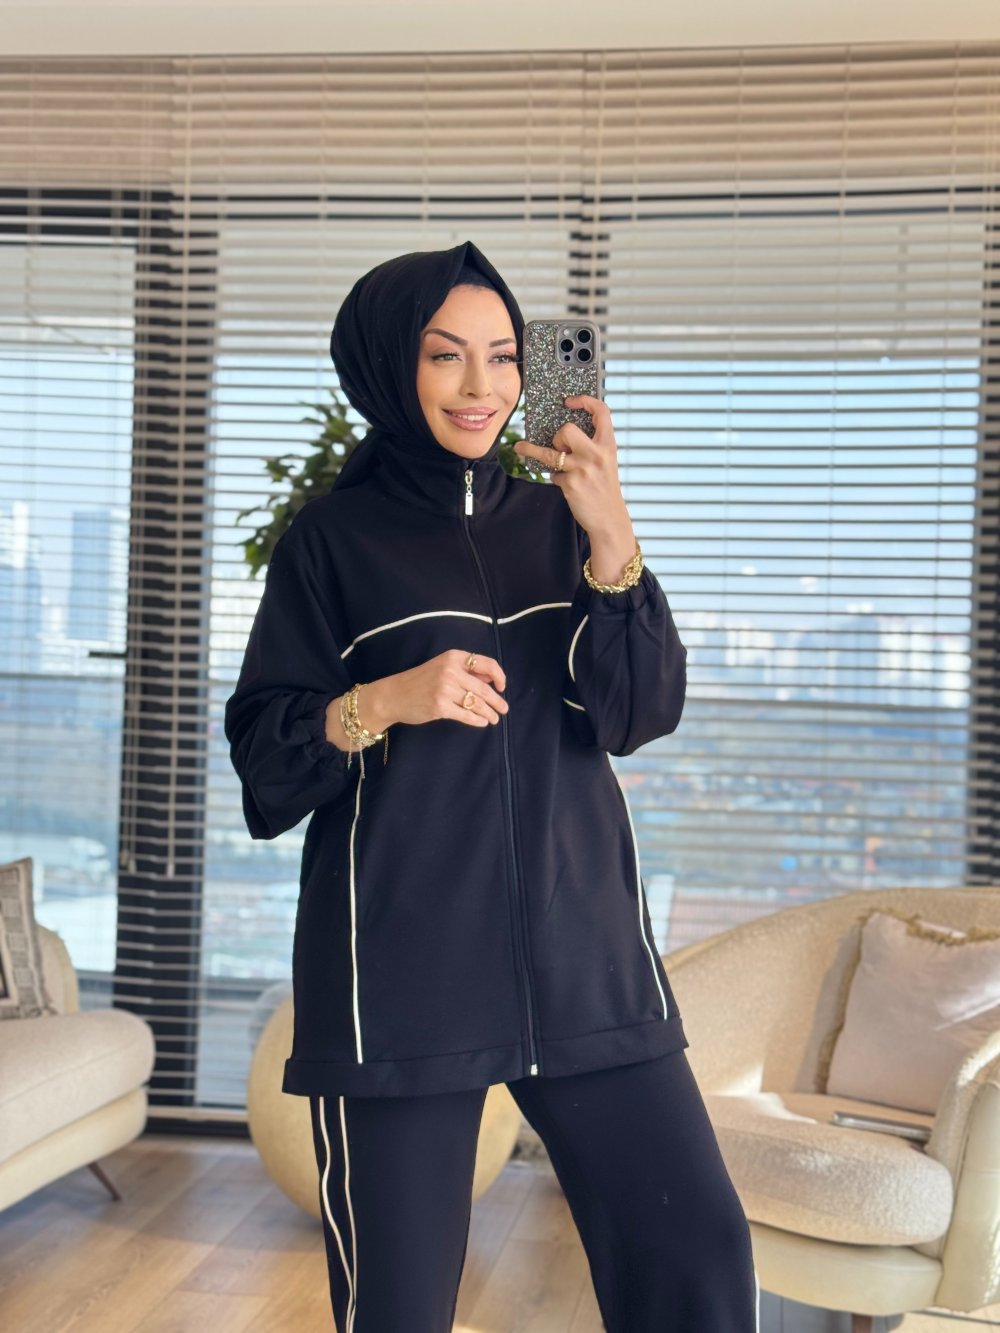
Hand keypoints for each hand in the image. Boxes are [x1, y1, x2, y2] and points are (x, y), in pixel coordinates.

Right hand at [365, 651, 509, 730]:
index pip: (487, 663)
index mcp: (454, 657)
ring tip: (494, 719)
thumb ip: (467, 671)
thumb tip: (492, 677)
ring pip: (477, 704)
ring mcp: (445, 689)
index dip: (499, 676)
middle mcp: (451, 671)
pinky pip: (466, 715)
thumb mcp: (443, 667)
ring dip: (489, 713)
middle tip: (503, 709)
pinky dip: (477, 720)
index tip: (501, 687)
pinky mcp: (440, 706)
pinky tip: (481, 722)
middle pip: (484, 688)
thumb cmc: (420, 682)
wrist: (393, 695)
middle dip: (497, 701)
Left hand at [512, 393, 629, 536]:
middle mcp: (596, 454)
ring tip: (521, 447)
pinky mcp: (570, 484)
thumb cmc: (605, 487)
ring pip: (550, 453)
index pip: (602, 412)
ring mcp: (582, 469)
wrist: (609, 518)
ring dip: (532, 450)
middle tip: (560, 447)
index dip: (585, 401)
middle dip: (559, 436)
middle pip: (567, 429)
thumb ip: (593, 446)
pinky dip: (556, 477)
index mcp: (609, 445)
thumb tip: (563, 434)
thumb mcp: (606, 462)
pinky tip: (566, 484)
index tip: (569, 401)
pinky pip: (553, 474)